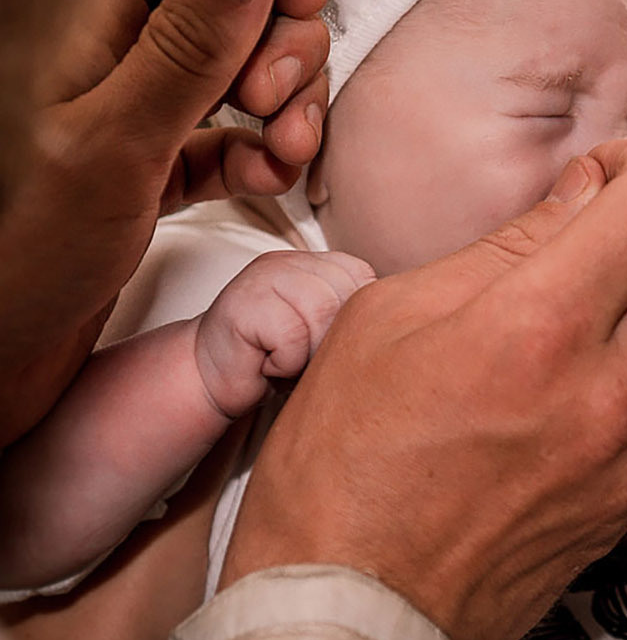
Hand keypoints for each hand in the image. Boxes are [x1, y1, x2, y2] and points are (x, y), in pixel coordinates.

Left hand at [0, 0, 328, 443]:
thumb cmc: (22, 258)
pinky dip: (261, 151)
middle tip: (271, 98)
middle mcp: (113, 55)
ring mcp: (137, 108)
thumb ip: (187, 46)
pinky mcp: (157, 162)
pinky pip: (230, 133)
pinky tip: (264, 178)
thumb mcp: (114, 144)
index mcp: (83, 23)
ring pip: (240, 66)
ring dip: (284, 103)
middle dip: (279, 42)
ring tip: (282, 149)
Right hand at [196, 250, 374, 418]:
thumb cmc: (273, 361)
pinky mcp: (244, 303)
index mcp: (314, 263)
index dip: (354, 323)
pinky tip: (265, 363)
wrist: (211, 378)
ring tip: (285, 362)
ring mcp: (264, 276)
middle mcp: (290, 261)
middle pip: (345, 299)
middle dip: (330, 343)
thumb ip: (351, 317)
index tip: (325, 345)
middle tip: (302, 359)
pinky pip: (291, 336)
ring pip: (320, 314)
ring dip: (307, 355)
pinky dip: (284, 364)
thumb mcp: (321, 333)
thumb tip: (401, 327)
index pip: (364, 280)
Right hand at [222, 141, 626, 639]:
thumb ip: (501, 248)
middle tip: (620, 234)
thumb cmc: (340, 463)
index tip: (607, 175)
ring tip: (609, 304)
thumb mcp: (386, 317)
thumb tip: (582, 195)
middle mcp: (606, 392)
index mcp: (535, 326)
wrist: (349, 609)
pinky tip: (596, 374)